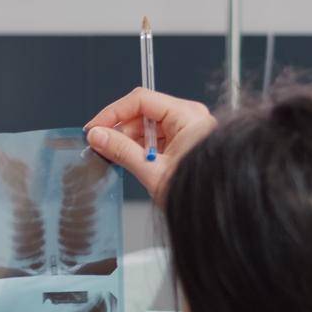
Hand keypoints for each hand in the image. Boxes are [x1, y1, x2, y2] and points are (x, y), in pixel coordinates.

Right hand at [84, 87, 216, 198]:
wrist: (215, 210)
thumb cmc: (197, 192)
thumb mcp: (152, 171)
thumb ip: (121, 151)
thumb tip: (98, 137)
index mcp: (187, 116)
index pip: (141, 100)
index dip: (113, 112)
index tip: (95, 127)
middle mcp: (189, 118)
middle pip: (143, 112)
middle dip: (120, 129)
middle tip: (101, 144)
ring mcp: (187, 129)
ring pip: (147, 126)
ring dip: (129, 140)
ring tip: (116, 156)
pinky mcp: (184, 142)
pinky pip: (156, 138)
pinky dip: (140, 148)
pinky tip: (130, 160)